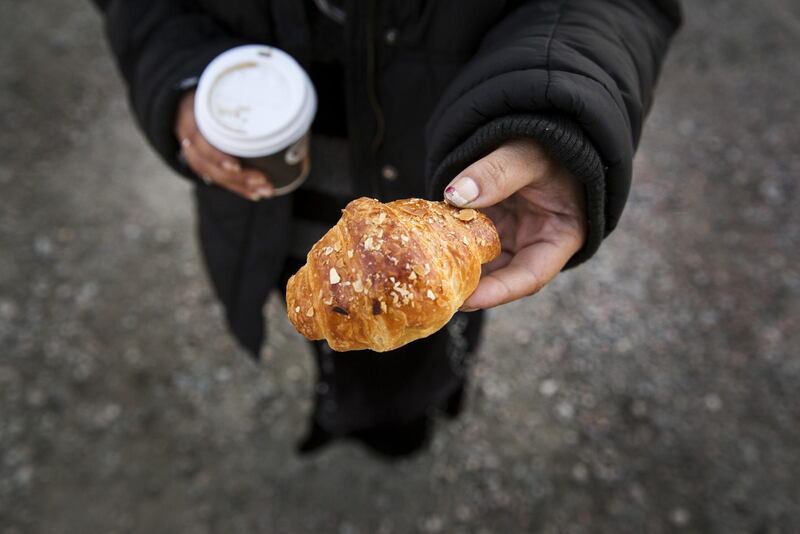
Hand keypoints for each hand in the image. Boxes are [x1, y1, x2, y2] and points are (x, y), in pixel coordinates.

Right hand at [175, 91, 273, 199]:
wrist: (183, 105)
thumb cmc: (209, 95)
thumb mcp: (216, 89)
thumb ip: (238, 94)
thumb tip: (283, 102)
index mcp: (190, 120)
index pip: (199, 142)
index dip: (217, 156)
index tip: (236, 165)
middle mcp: (189, 141)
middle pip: (209, 165)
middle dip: (238, 177)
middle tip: (263, 179)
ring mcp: (194, 156)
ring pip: (214, 176)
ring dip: (241, 186)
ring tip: (265, 191)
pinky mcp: (204, 165)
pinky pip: (219, 180)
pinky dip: (238, 188)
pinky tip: (255, 194)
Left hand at [443, 138, 586, 309]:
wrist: (543, 123)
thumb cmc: (551, 139)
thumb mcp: (529, 154)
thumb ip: (497, 173)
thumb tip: (456, 196)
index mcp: (561, 236)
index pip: (530, 277)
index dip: (499, 292)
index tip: (468, 300)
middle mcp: (535, 242)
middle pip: (501, 276)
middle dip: (470, 286)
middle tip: (436, 293)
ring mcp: (511, 234)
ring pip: (481, 260)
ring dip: (456, 265)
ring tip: (425, 273)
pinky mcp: (490, 223)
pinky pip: (468, 238)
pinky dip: (449, 240)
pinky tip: (426, 242)